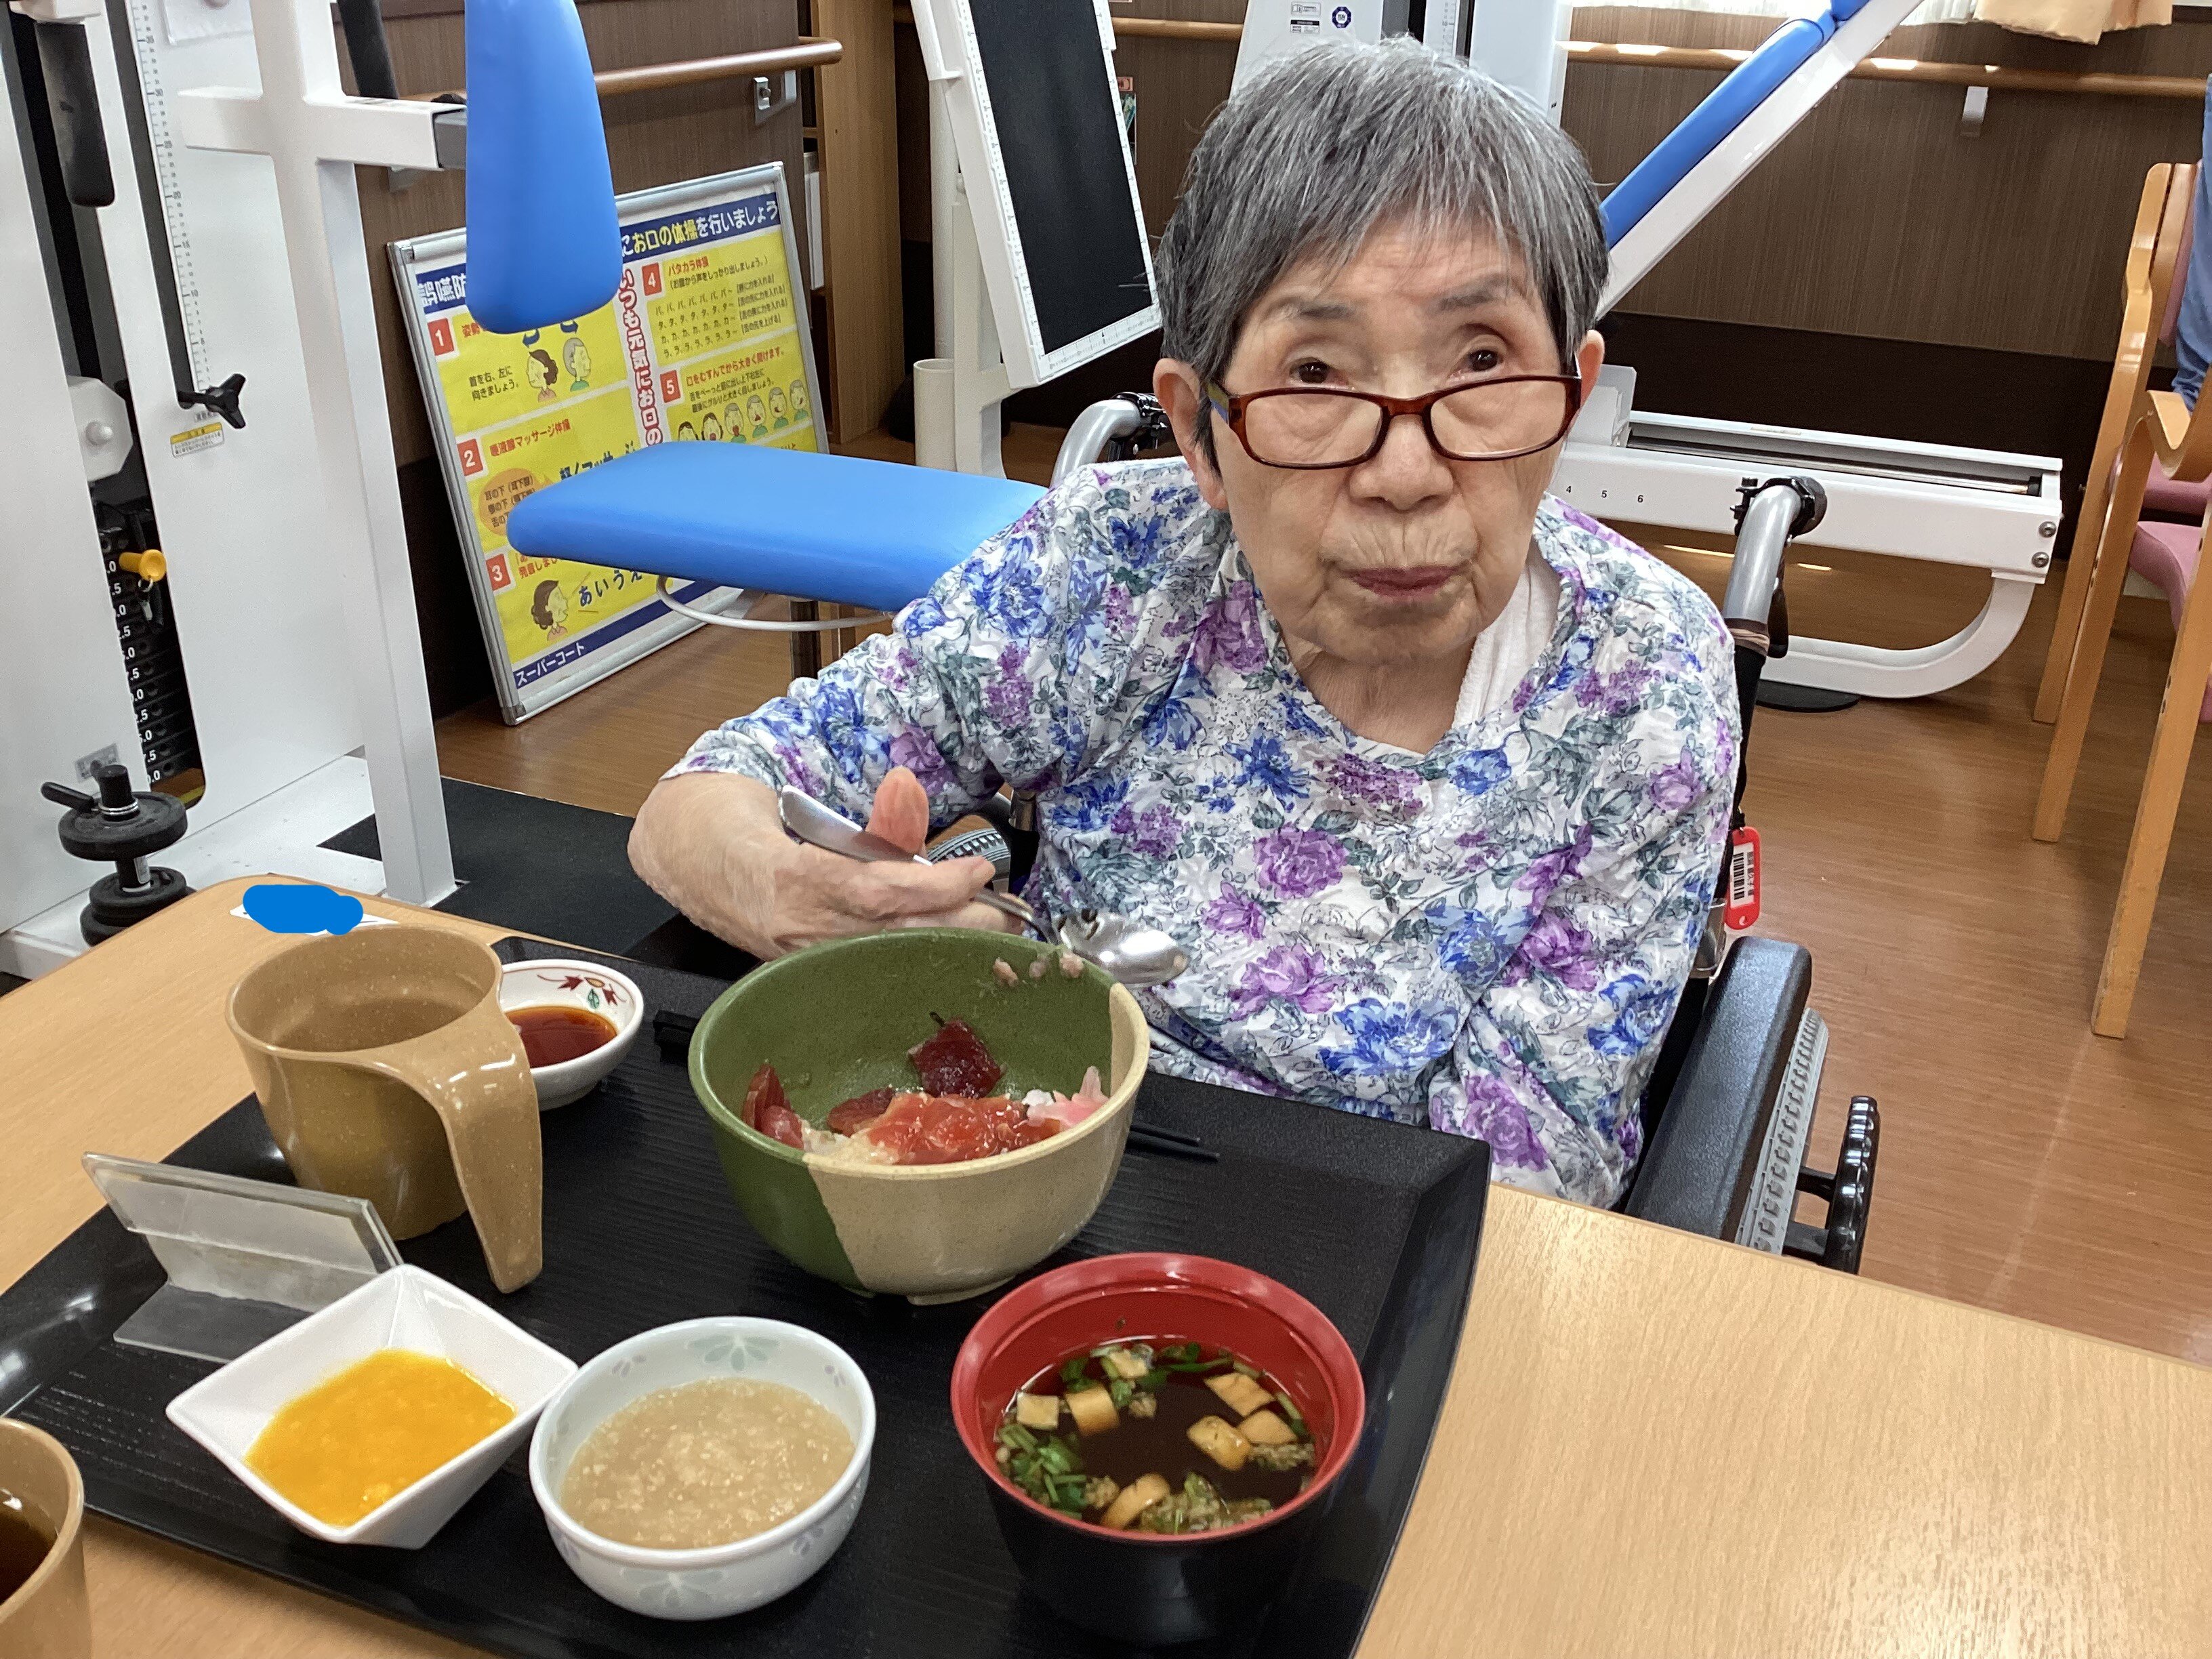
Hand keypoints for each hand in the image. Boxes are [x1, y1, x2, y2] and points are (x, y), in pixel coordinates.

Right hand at [631, 767, 1021, 959]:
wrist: (680, 852)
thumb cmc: (739, 820)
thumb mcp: (798, 807)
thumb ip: (863, 815)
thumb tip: (910, 792)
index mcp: (787, 879)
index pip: (874, 893)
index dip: (932, 888)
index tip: (977, 871)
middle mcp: (792, 928)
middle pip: (890, 935)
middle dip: (956, 925)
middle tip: (1006, 911)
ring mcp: (797, 954)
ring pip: (883, 955)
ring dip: (944, 943)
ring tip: (990, 928)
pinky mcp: (801, 965)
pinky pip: (866, 961)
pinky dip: (912, 954)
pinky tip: (945, 945)